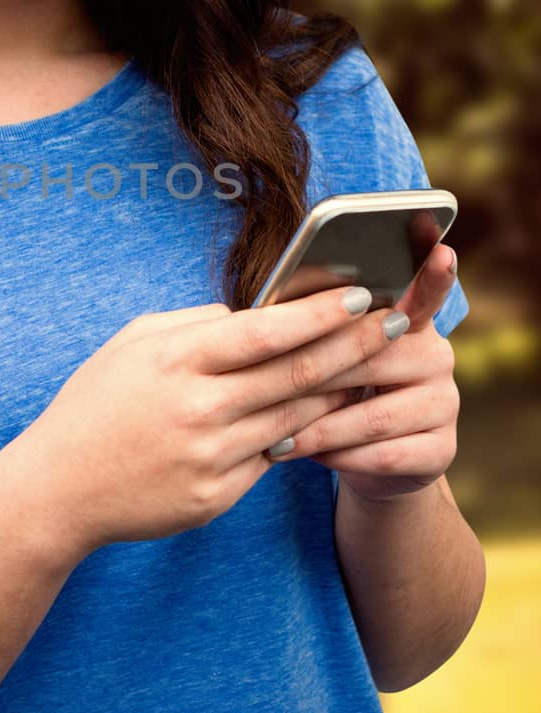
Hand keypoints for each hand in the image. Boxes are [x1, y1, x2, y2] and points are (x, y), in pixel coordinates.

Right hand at [18, 283, 417, 561]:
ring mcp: (210, 458)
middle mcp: (199, 409)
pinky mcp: (215, 498)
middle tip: (395, 325)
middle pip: (297, 374)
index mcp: (177, 362)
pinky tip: (327, 418)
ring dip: (342, 392)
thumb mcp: (132, 344)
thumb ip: (194, 325)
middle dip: (355, 346)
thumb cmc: (94, 405)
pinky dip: (302, 437)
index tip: (362, 295)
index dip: (321, 313)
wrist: (58, 489)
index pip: (266, 332)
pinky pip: (271, 460)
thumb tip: (252, 316)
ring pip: (296, 419)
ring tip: (376, 368)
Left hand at [271, 244, 460, 502]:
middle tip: (266, 392)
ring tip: (279, 438)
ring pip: (374, 416)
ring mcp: (446, 404)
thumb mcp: (330, 358)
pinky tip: (310, 456)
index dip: (435, 275)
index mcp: (410, 323)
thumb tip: (268, 312)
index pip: (426, 293)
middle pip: (374, 360)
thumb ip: (321, 332)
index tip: (443, 251)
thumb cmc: (337, 393)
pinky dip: (340, 458)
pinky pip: (383, 455)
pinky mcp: (441, 450)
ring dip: (320, 429)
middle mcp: (438, 357)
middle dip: (315, 378)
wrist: (370, 462)